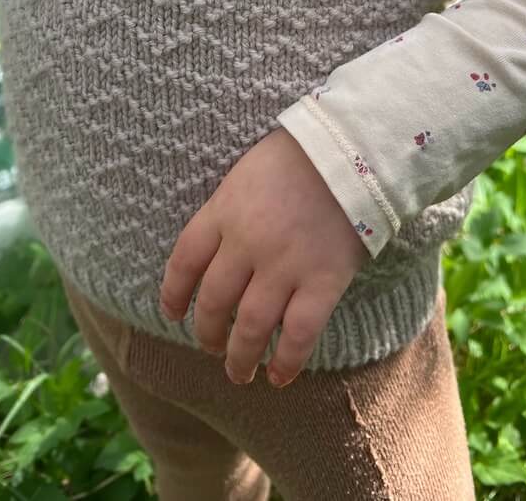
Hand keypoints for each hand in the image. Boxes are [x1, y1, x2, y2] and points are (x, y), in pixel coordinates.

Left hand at [159, 126, 369, 387]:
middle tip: (210, 347)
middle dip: (207, 333)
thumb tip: (218, 250)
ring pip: (251, 327)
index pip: (184, 261)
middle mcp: (247, 242)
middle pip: (214, 301)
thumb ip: (229, 210)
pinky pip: (299, 334)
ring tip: (240, 372)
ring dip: (240, 357)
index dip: (173, 293)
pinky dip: (286, 361)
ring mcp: (284, 264)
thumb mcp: (247, 172)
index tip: (172, 313)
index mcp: (224, 210)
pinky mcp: (323, 281)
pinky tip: (279, 376)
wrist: (352, 148)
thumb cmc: (299, 154)